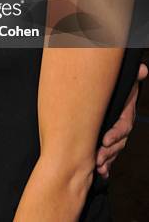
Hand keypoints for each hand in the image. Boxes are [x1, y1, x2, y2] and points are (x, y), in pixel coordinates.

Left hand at [96, 63, 147, 178]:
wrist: (110, 92)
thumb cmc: (116, 86)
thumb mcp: (124, 80)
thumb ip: (134, 75)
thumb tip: (143, 69)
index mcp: (125, 114)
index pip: (123, 126)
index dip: (115, 134)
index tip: (105, 140)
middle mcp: (122, 127)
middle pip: (118, 143)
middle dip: (108, 152)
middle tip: (97, 158)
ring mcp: (115, 134)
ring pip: (113, 150)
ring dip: (107, 160)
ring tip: (98, 167)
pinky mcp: (107, 140)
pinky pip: (109, 154)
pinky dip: (106, 164)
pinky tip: (102, 173)